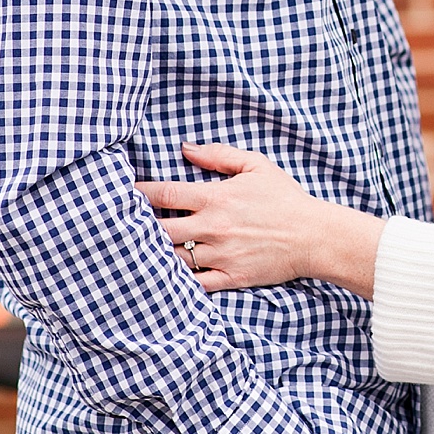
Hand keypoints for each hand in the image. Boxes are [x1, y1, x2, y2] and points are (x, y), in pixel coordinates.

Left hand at [133, 142, 385, 297]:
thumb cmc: (286, 199)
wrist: (314, 236)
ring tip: (134, 251)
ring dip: (152, 254)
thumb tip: (185, 149)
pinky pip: (193, 284)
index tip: (122, 191)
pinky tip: (161, 277)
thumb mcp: (257, 166)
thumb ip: (219, 156)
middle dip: (136, 226)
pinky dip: (175, 282)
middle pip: (159, 229)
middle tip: (119, 225)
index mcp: (217, 197)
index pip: (165, 193)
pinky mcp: (229, 278)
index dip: (139, 192)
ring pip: (172, 258)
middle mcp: (213, 227)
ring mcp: (220, 255)